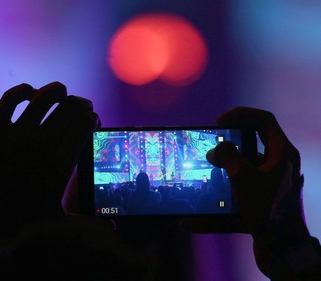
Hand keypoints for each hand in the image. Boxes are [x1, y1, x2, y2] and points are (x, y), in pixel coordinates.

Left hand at [0, 82, 98, 236]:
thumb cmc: (20, 221)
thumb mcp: (58, 221)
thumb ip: (88, 223)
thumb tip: (114, 229)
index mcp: (63, 159)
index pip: (87, 122)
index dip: (93, 118)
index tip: (93, 121)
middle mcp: (44, 141)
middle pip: (72, 107)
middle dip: (82, 105)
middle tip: (84, 109)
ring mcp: (17, 133)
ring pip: (47, 96)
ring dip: (59, 92)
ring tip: (62, 96)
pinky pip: (13, 96)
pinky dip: (25, 90)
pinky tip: (30, 95)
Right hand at [182, 107, 312, 277]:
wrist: (282, 249)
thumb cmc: (268, 210)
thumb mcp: (243, 178)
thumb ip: (228, 157)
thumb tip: (216, 150)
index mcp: (282, 153)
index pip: (264, 120)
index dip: (241, 114)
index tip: (220, 121)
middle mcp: (279, 164)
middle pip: (254, 141)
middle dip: (231, 140)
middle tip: (213, 142)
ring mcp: (272, 181)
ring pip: (246, 165)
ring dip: (226, 165)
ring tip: (208, 167)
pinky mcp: (264, 197)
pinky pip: (242, 187)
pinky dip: (224, 192)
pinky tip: (199, 213)